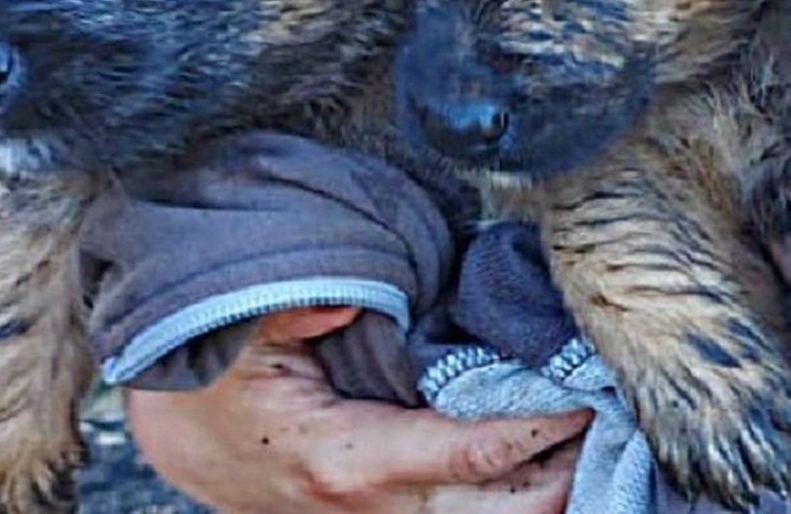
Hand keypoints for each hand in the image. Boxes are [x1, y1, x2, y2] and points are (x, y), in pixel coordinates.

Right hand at [125, 306, 590, 513]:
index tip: (581, 395)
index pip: (467, 459)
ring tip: (597, 439)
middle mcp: (372, 510)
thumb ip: (296, 312)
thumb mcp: (240, 335)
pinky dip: (513, 495)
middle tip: (612, 418)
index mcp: (344, 462)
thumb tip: (351, 298)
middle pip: (498, 513)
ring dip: (547, 489)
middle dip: (563, 472)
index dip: (533, 429)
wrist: (178, 440)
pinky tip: (549, 461)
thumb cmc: (215, 382)